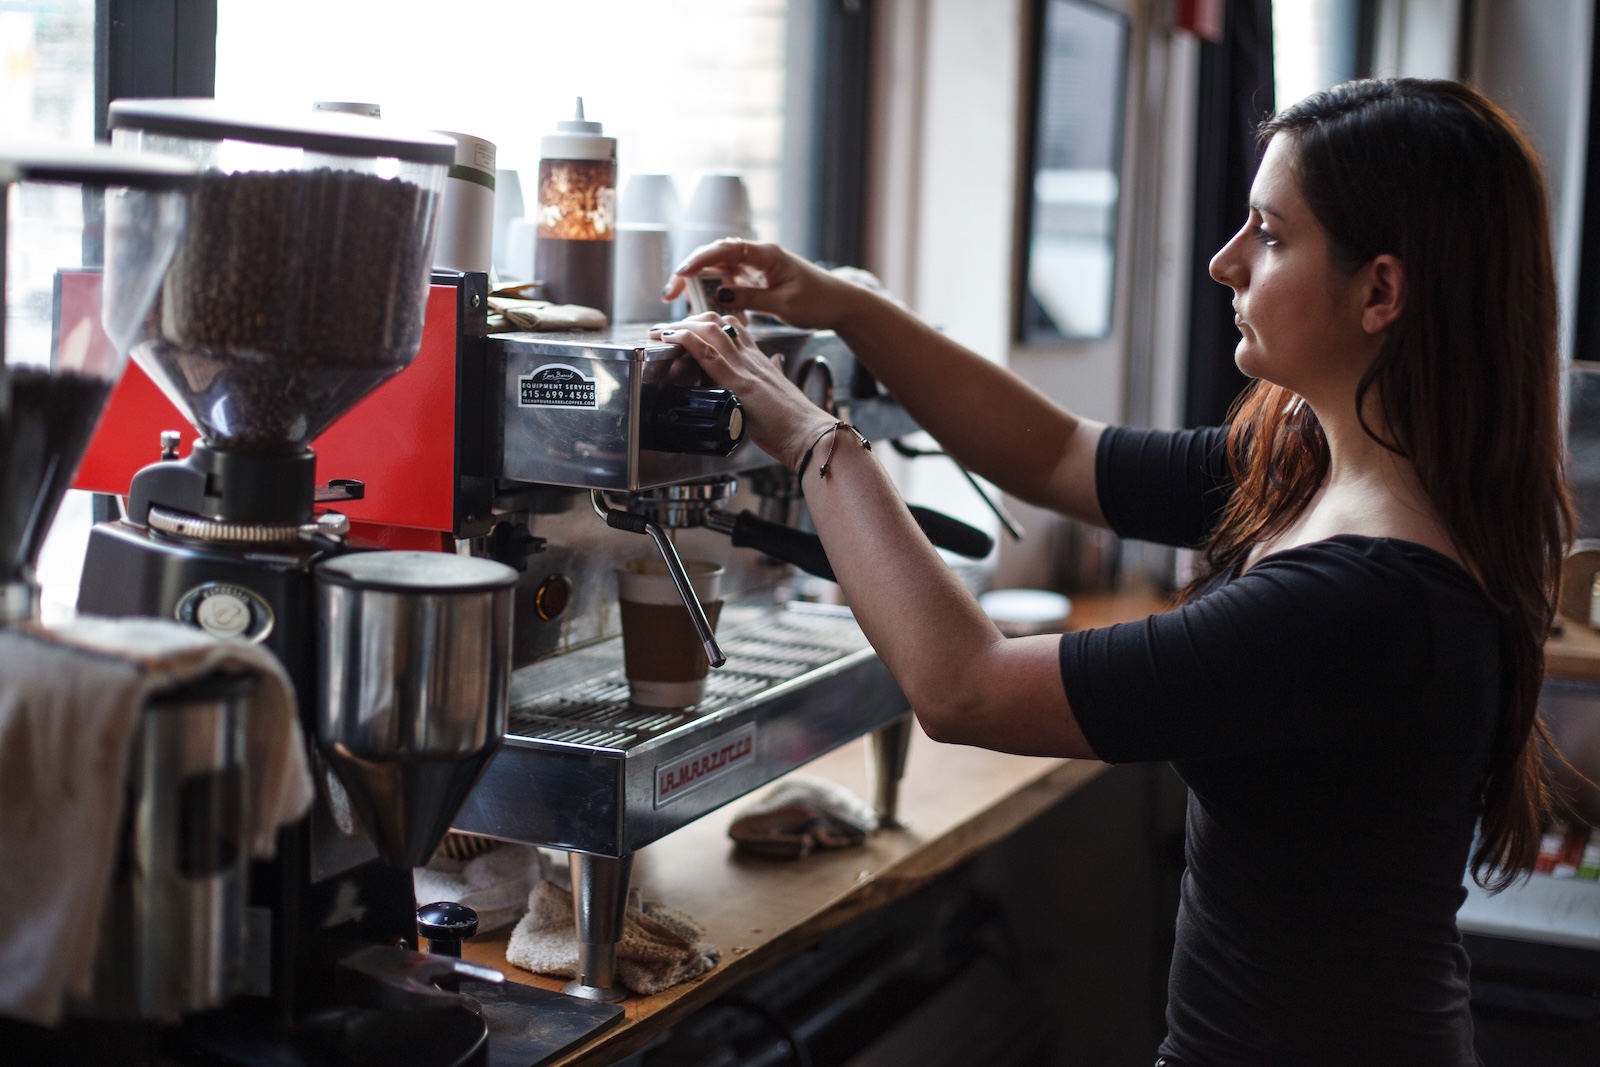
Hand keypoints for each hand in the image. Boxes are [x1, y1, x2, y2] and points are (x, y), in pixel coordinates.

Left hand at [650, 314, 834, 468]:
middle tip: (667, 331)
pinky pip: (707, 353)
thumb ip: (776, 372)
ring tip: (660, 333)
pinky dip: (685, 340)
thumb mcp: (782, 389)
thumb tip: (776, 361)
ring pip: (710, 330)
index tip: (689, 329)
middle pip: (718, 321)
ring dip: (680, 327)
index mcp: (761, 359)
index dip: (708, 323)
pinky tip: (669, 339)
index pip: (732, 327)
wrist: (811, 436)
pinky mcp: (739, 384)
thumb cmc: (797, 422)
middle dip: (689, 321)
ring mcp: (745, 368)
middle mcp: (752, 358)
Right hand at [661, 238, 868, 330]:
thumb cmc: (819, 301)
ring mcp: (757, 267)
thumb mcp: (784, 304)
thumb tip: (720, 295)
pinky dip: (716, 293)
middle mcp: (759, 256)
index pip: (726, 250)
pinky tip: (707, 308)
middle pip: (716, 257)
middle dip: (690, 273)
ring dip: (700, 284)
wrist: (841, 304)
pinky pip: (730, 282)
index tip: (681, 273)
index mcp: (767, 254)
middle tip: (670, 294)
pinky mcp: (758, 279)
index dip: (701, 260)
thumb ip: (751, 299)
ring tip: (681, 302)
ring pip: (719, 270)